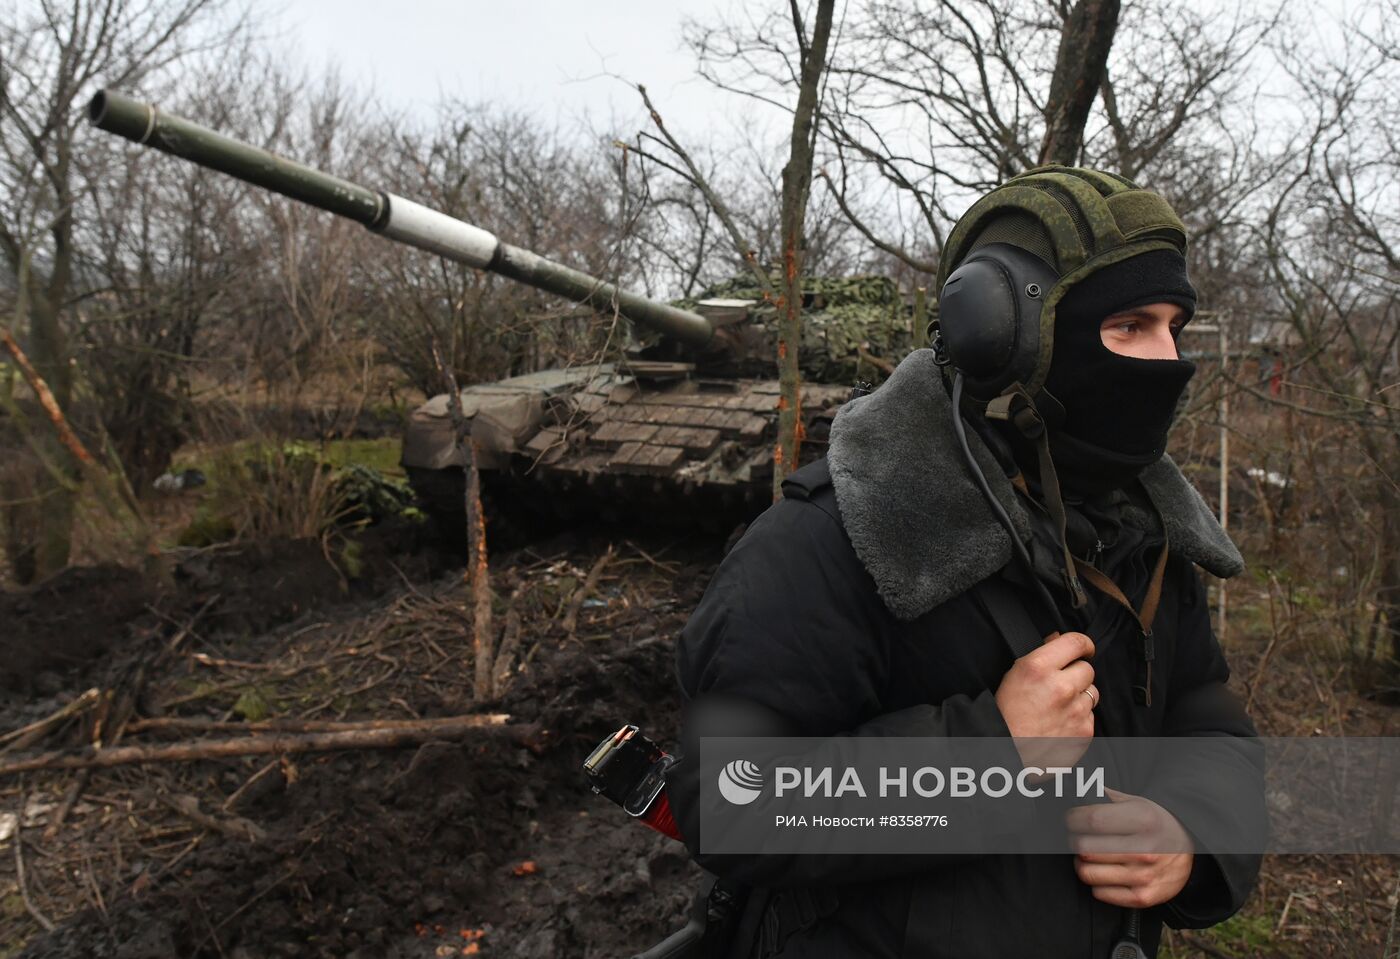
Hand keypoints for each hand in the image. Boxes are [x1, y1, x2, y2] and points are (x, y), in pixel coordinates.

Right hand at [995, 630, 1095, 768]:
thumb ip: (1040, 657)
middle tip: (1060, 684)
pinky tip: (1060, 723)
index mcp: (1039, 667)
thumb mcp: (1013, 676)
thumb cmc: (1005, 716)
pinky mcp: (1084, 731)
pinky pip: (1090, 716)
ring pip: (1092, 692)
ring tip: (1058, 707)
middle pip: (1087, 669)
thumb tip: (1057, 640)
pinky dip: (1079, 718)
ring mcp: (1075, 710)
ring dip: (1079, 696)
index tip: (1084, 648)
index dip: (1083, 644)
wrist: (1007, 752)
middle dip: (1076, 674)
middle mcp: (1061, 686)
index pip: (1076, 642)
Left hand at [1067, 787, 1194, 908]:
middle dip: (1074, 841)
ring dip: (1081, 863)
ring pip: (1087, 873)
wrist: (1188, 847)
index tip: (1071, 819)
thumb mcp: (1134, 801)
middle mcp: (1145, 850)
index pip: (1091, 820)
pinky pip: (1099, 893)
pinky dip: (1096, 883)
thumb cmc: (1152, 821)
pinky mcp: (1144, 897)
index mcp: (1143, 821)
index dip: (1073, 819)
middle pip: (1084, 849)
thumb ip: (1102, 796)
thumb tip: (1072, 791)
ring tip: (1089, 855)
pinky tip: (1105, 872)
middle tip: (1079, 837)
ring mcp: (1145, 876)